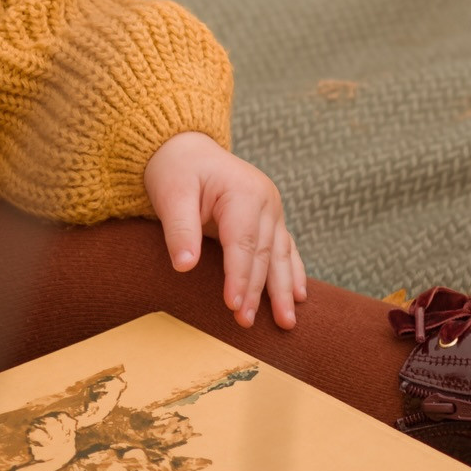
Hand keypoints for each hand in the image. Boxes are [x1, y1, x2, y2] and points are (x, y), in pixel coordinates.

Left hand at [141, 132, 307, 329]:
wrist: (184, 147)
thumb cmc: (175, 169)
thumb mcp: (171, 194)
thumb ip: (180, 230)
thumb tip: (184, 267)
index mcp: (244, 193)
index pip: (243, 244)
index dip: (239, 277)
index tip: (233, 305)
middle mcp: (266, 200)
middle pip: (263, 254)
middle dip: (257, 291)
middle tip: (246, 322)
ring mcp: (272, 209)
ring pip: (279, 255)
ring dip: (282, 290)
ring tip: (285, 322)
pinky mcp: (270, 218)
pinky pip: (285, 248)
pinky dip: (291, 272)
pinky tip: (299, 295)